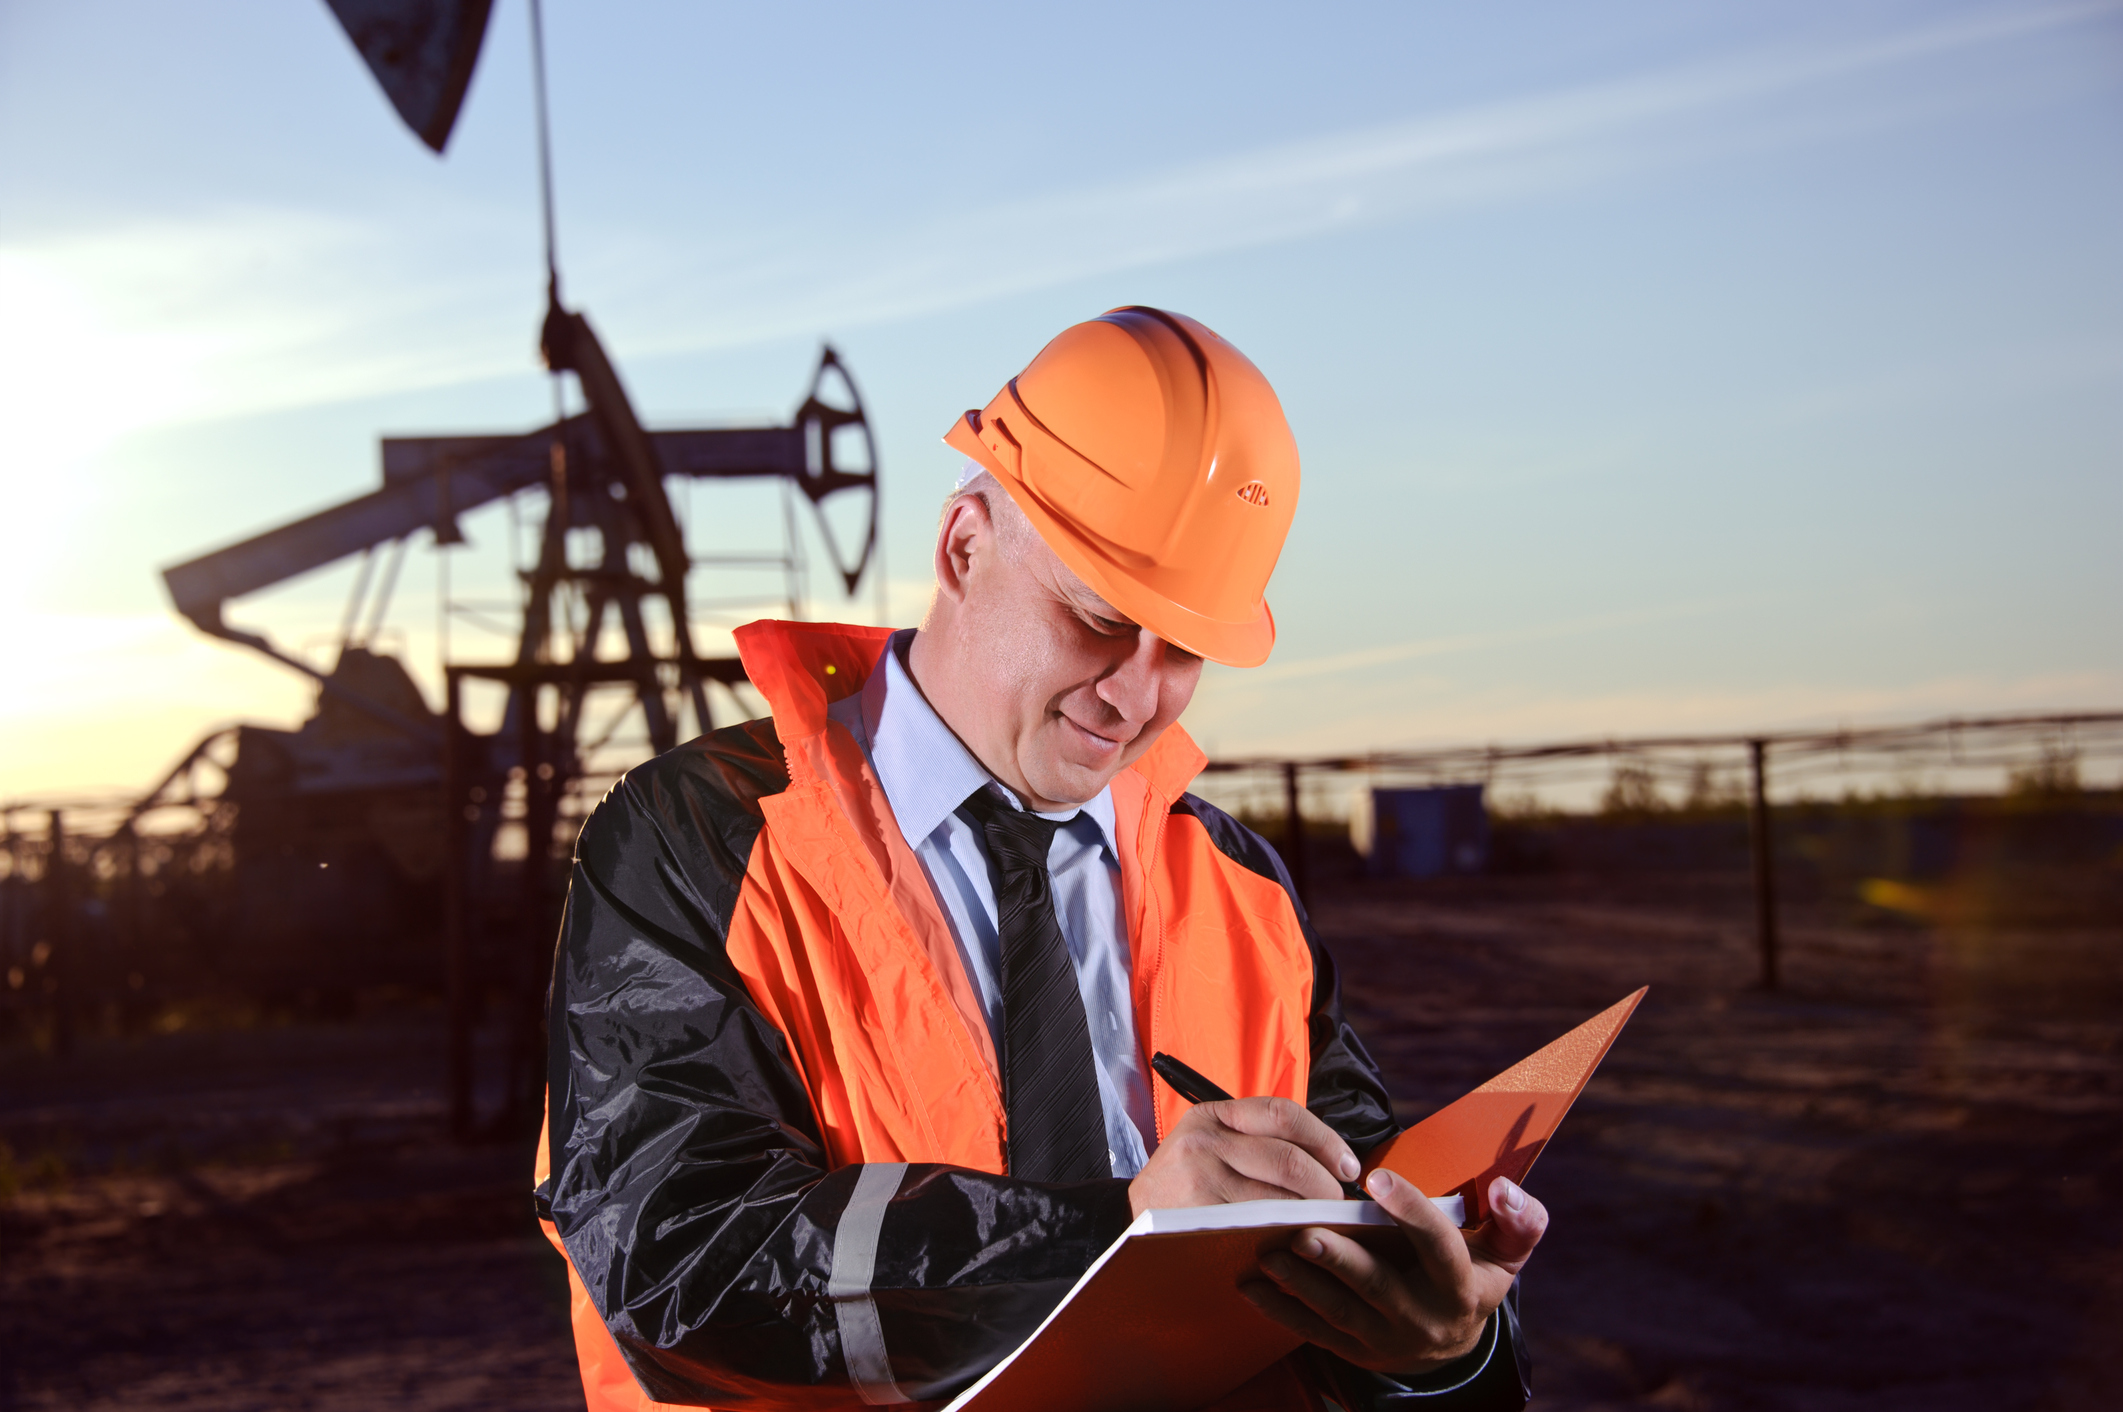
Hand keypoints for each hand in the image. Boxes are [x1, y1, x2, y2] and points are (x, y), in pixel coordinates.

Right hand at [1127, 1097, 1360, 1216]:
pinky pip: (1257, 1225)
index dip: (1325, 1139)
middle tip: (1341, 1203)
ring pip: (1277, 1197)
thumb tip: (1330, 1159)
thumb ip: (1258, 1139)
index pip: (1283, 1113)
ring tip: (1326, 1223)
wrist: (1131, 1214)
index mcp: (1214, 1115)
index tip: (1347, 1165)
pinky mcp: (1199, 1217)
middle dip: (1326, 1186)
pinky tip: (1297, 1238)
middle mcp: (1205, 1142)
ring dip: (1311, 1214)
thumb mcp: (1210, 1142)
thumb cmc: (1186, 1180)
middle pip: (1287, 1159)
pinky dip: (1285, 1232)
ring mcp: (1200, 1180)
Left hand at [1241, 1169, 1547, 1376]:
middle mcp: (1424, 1318)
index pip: (1438, 1246)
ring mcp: (1387, 1339)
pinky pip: (1316, 1332)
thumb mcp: (1508, 1249)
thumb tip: (1503, 1189)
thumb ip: (1518, 1218)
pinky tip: (1252, 1287)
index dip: (1411, 1211)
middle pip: (1378, 1287)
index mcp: (1462, 1286)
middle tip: (1302, 1231)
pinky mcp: (1356, 1351)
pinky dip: (1282, 1310)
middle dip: (1339, 1260)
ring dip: (1301, 1284)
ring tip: (1268, 1254)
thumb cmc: (1476, 1273)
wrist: (1455, 1340)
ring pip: (1340, 1312)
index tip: (1378, 1179)